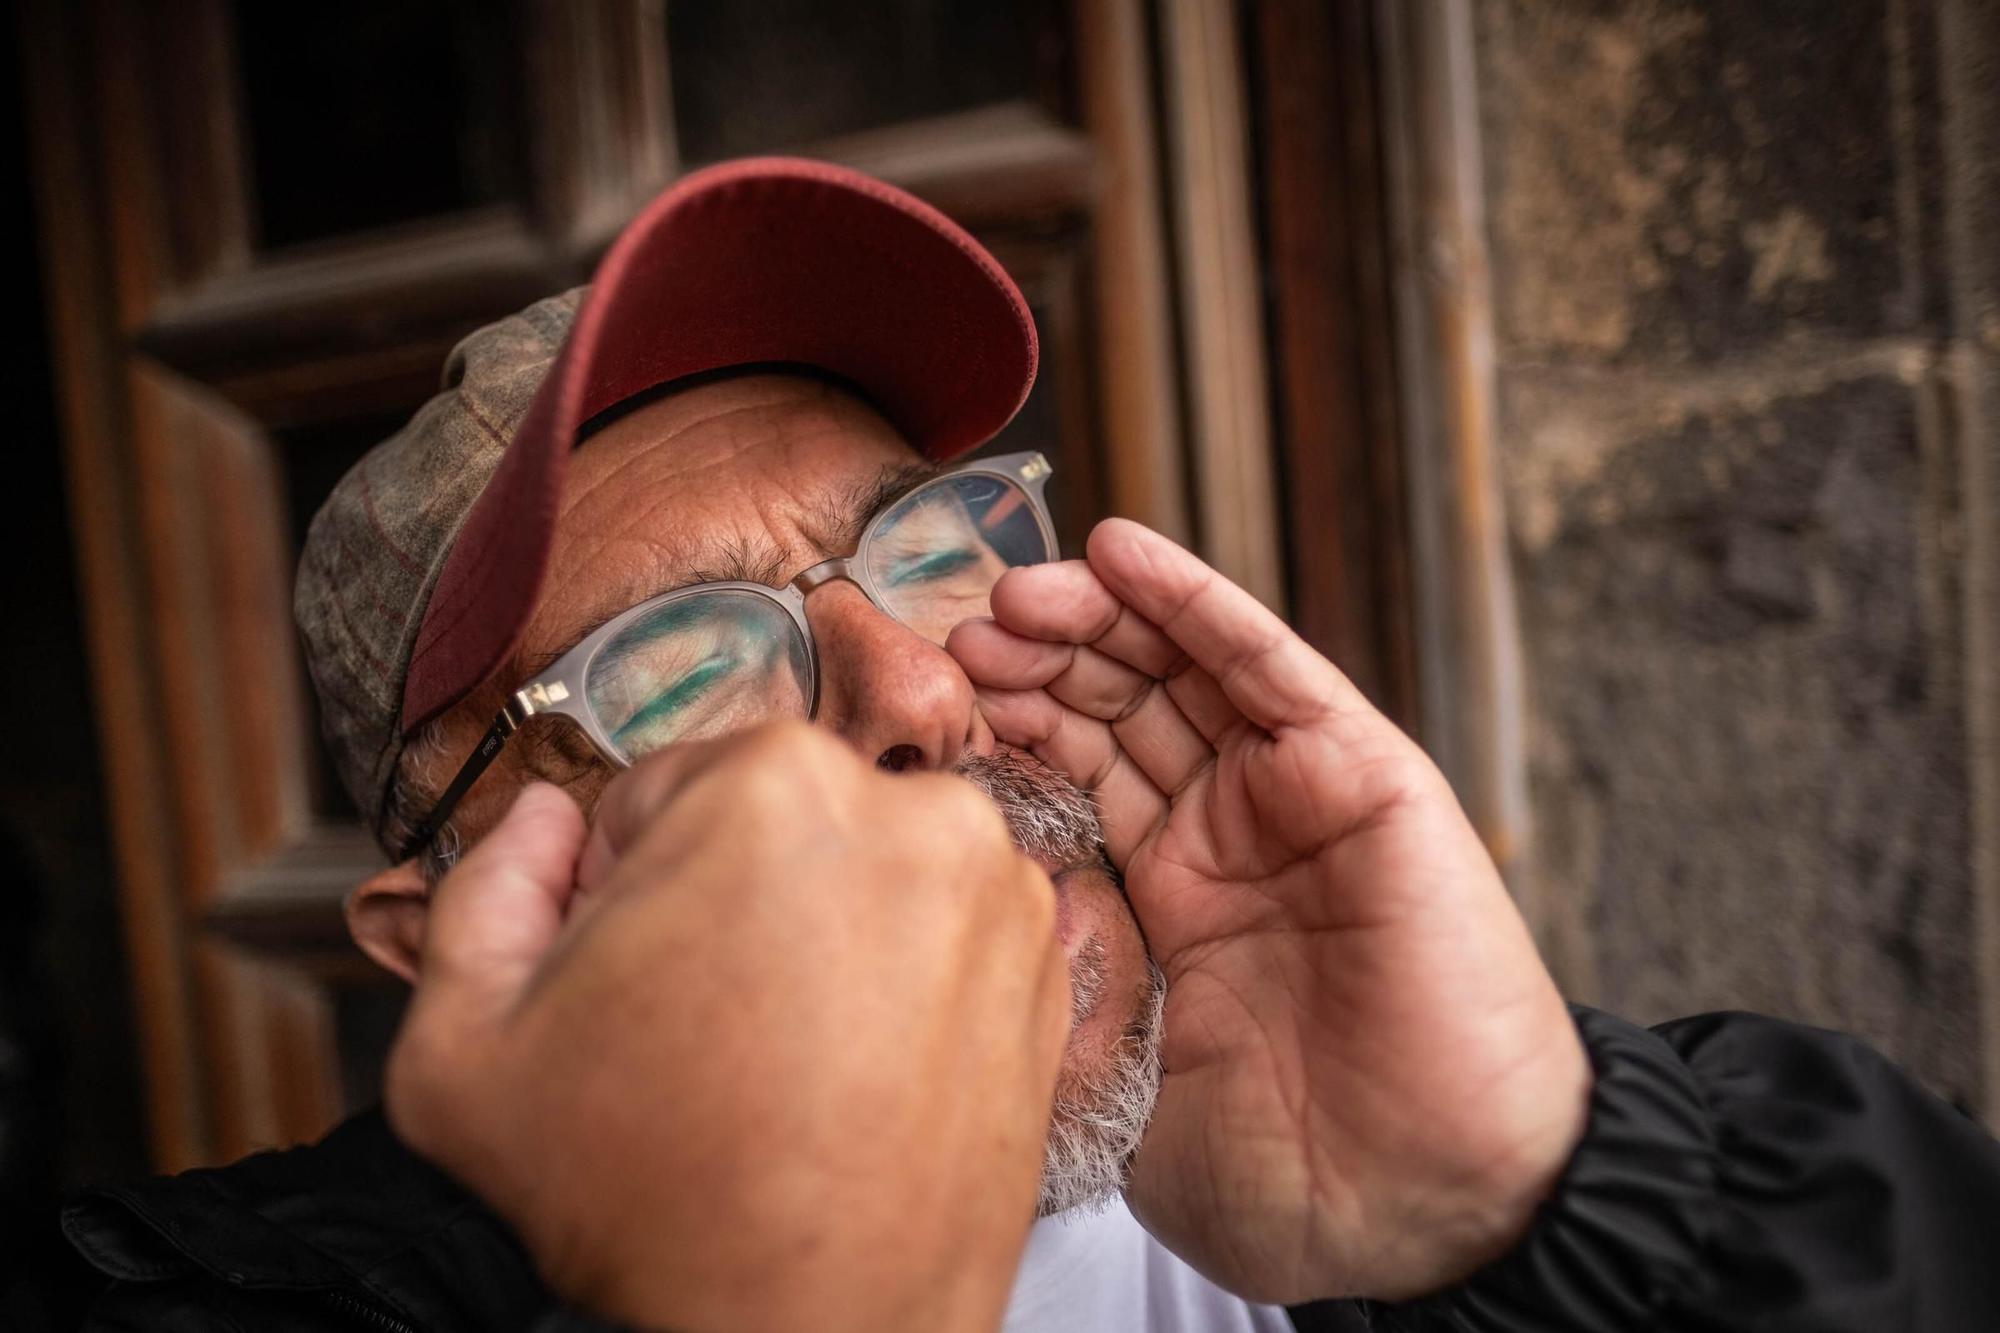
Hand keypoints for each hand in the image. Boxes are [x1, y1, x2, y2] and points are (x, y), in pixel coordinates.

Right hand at [384, 723, 1070, 1331]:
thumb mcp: (464, 1048)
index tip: (637, 965)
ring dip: (825, 932)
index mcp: (773, 788)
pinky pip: (945, 937)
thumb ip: (484, 888)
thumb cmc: (646, 1207)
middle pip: (777, 822)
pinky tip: (854, 1072)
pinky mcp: (1049, 976)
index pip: (667, 788)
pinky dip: (904, 980)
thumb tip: (546, 822)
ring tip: (783, 1058)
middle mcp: (915, 814)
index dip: (630, 880)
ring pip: (866, 873)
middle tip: (704, 1020)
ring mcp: (1002, 897)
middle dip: (731, 895)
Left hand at [948, 519, 1587, 1302]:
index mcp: (1170, 901)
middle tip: (959, 630)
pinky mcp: (1365, 778)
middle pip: (1119, 706)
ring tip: (1018, 588)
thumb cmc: (1291, 1180)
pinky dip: (1198, 606)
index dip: (1003, 724)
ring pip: (1182, 669)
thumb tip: (948, 940)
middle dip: (1038, 659)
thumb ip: (1055, 1001)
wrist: (1429, 1216)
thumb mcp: (1121, 1087)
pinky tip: (1124, 553)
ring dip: (1097, 618)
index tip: (925, 697)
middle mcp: (1228, 836)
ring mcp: (1294, 801)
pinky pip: (1271, 671)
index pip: (1073, 775)